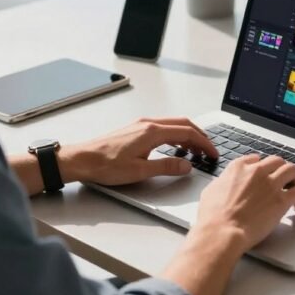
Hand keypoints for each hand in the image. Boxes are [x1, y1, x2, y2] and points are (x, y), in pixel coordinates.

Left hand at [60, 117, 217, 185]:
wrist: (82, 159)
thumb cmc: (105, 165)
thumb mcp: (140, 171)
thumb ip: (166, 167)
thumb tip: (187, 165)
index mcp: (152, 131)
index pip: (187, 132)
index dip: (204, 143)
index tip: (213, 152)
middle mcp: (148, 123)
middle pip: (183, 124)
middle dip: (200, 136)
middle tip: (209, 150)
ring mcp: (141, 124)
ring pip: (173, 124)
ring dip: (188, 135)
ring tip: (196, 151)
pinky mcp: (135, 129)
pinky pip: (163, 128)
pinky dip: (175, 135)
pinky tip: (175, 147)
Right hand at [192, 155, 294, 252]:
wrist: (222, 231)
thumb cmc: (213, 217)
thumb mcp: (211, 190)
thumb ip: (223, 182)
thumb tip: (226, 183)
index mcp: (238, 167)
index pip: (255, 158)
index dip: (262, 166)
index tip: (264, 173)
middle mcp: (256, 171)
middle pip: (277, 161)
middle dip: (280, 169)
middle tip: (283, 179)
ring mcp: (270, 184)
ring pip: (292, 170)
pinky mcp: (281, 200)